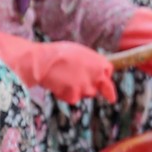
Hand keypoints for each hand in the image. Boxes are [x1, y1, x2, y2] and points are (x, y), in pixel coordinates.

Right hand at [0, 28, 116, 104]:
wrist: (43, 62)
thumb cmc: (59, 54)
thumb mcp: (81, 53)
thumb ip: (92, 64)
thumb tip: (97, 74)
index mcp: (100, 63)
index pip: (108, 73)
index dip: (102, 75)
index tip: (98, 79)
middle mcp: (97, 77)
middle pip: (99, 88)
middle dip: (89, 85)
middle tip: (75, 79)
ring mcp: (86, 88)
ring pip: (85, 94)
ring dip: (77, 89)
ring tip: (63, 77)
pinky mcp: (75, 96)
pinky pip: (72, 98)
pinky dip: (65, 94)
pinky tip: (58, 84)